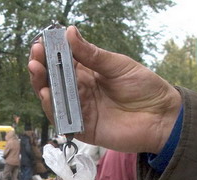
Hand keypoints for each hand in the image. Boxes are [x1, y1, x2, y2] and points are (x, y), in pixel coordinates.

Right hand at [29, 26, 181, 153]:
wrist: (162, 116)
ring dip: (42, 85)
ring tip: (36, 70)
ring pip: (55, 100)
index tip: (41, 42)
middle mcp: (81, 92)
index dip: (51, 53)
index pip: (63, 63)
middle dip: (42, 68)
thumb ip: (92, 54)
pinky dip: (53, 108)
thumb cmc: (144, 88)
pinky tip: (47, 93)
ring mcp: (81, 111)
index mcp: (89, 74)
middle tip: (35, 56)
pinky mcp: (84, 130)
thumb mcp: (117, 65)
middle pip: (54, 81)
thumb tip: (69, 33)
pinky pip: (63, 120)